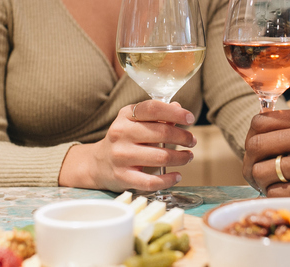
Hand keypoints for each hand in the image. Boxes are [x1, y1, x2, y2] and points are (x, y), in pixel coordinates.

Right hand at [59, 100, 196, 191]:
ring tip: (188, 157)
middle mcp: (121, 133)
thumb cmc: (124, 140)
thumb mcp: (135, 122)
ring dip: (181, 158)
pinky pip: (151, 181)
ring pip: (161, 156)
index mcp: (125, 116)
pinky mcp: (122, 177)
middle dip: (183, 137)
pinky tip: (177, 176)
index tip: (190, 118)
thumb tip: (178, 108)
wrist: (97, 164)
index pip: (153, 108)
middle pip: (161, 132)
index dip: (175, 112)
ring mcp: (121, 156)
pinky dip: (169, 180)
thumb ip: (156, 116)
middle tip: (192, 141)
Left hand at [243, 106, 289, 198]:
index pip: (263, 122)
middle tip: (250, 168)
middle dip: (250, 160)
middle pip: (257, 146)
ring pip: (265, 172)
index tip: (253, 148)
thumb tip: (260, 126)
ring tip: (264, 182)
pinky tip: (283, 193)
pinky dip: (276, 195)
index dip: (252, 137)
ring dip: (261, 180)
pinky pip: (280, 193)